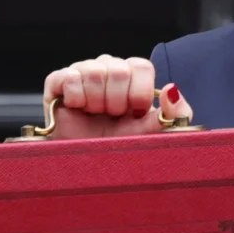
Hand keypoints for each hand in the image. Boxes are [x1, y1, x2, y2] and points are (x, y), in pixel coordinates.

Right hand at [42, 54, 193, 138]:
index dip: (139, 93)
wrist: (90, 166)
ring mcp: (82, 73)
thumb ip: (175, 114)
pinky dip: (76, 98)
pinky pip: (69, 77)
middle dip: (118, 102)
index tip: (134, 114)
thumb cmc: (123, 148)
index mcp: (133, 78)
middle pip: (118, 69)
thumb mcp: (156, 134)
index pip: (141, 66)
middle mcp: (108, 70)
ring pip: (94, 72)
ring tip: (95, 116)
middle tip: (112, 118)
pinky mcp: (57, 82)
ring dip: (97, 102)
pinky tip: (78, 110)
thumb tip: (172, 89)